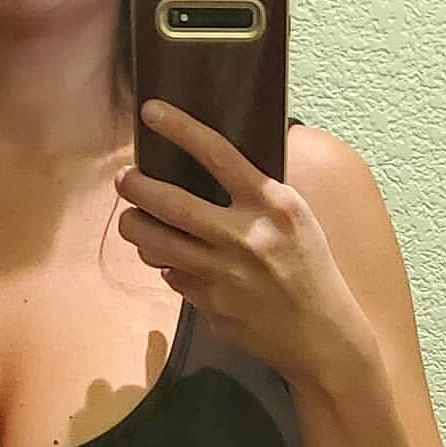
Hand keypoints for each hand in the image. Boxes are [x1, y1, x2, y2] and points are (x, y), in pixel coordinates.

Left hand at [114, 101, 362, 386]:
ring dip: (134, 227)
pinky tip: (172, 261)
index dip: (179, 128)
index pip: (218, 154)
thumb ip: (258, 194)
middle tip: (124, 180)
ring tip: (132, 219)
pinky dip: (166, 265)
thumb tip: (212, 166)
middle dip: (135, 186)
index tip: (151, 111)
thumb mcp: (298, 219)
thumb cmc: (311, 271)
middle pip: (170, 202)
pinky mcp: (211, 305)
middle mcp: (246, 236)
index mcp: (273, 205)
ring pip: (156, 242)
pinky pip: (172, 276)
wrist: (321, 336)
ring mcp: (225, 275)